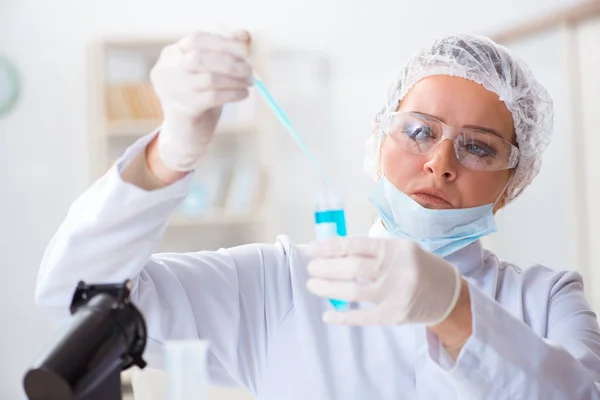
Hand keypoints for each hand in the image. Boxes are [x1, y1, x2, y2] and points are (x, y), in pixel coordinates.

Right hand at [149, 31, 252, 173]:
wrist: (186, 135)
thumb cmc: (200, 99)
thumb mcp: (210, 73)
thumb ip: (224, 52)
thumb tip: (245, 35)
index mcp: (171, 55)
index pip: (197, 40)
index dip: (224, 42)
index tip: (247, 49)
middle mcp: (166, 71)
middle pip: (201, 58)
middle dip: (230, 62)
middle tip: (250, 69)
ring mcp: (172, 91)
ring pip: (209, 78)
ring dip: (235, 79)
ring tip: (250, 83)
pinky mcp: (183, 110)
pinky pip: (213, 97)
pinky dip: (233, 93)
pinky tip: (243, 94)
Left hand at [306, 237, 462, 325]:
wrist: (449, 294)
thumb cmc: (419, 267)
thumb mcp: (401, 248)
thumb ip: (372, 249)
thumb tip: (334, 251)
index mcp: (395, 248)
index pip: (354, 245)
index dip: (329, 247)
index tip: (310, 249)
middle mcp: (396, 269)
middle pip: (352, 267)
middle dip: (325, 268)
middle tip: (310, 268)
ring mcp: (396, 293)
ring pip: (354, 291)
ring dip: (328, 288)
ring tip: (312, 285)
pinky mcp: (395, 315)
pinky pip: (364, 317)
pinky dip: (343, 317)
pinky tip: (327, 314)